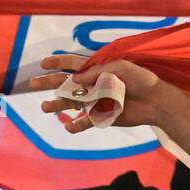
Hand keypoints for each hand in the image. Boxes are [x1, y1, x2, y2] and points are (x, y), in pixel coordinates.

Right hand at [30, 53, 189, 159]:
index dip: (57, 62)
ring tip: (44, 108)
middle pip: (66, 83)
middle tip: (32, 84)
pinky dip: (78, 125)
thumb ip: (98, 72)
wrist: (157, 102)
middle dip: (49, 83)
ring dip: (58, 105)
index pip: (72, 64)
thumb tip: (75, 79)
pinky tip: (69, 127)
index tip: (44, 63)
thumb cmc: (141, 80)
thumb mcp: (121, 68)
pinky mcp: (103, 116)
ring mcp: (96, 101)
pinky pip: (87, 121)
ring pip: (72, 103)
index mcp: (97, 70)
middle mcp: (93, 85)